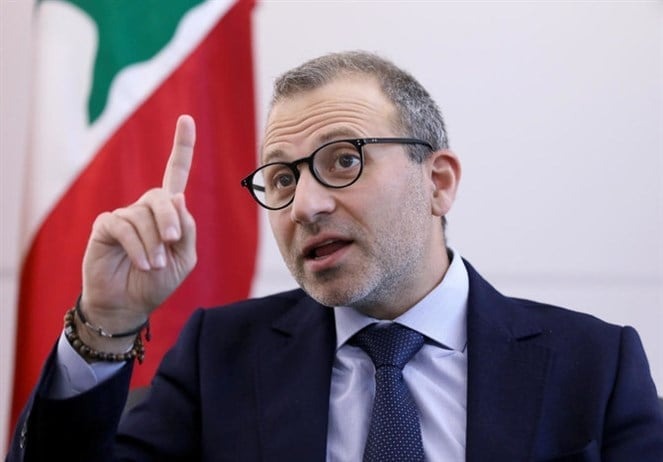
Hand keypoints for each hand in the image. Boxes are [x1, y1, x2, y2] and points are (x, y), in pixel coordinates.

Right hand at [78, 115, 197, 351]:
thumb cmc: (158, 282)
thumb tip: (179, 197)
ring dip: (153, 243)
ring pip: (143, 215)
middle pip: (162, 197)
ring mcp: (124, 215)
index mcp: (168, 212)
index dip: (182, 147)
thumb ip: (186, 228)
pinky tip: (143, 264)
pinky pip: (124, 227)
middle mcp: (145, 208)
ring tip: (154, 266)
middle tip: (171, 244)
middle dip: (170, 220)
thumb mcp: (184, 257)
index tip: (186, 118)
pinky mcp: (105, 225)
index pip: (176, 174)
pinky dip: (137, 247)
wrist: (129, 304)